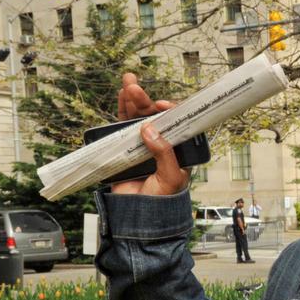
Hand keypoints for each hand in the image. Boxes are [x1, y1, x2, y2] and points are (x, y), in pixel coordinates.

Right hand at [111, 74, 188, 194]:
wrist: (139, 217)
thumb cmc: (162, 200)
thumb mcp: (170, 177)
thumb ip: (163, 154)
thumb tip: (148, 128)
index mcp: (178, 149)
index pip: (176, 124)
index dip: (170, 111)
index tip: (161, 105)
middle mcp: (161, 144)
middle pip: (154, 117)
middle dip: (145, 100)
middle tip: (134, 85)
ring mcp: (143, 145)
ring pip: (138, 118)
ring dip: (133, 100)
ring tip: (127, 83)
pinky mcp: (127, 149)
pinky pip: (123, 127)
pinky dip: (122, 111)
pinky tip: (122, 96)